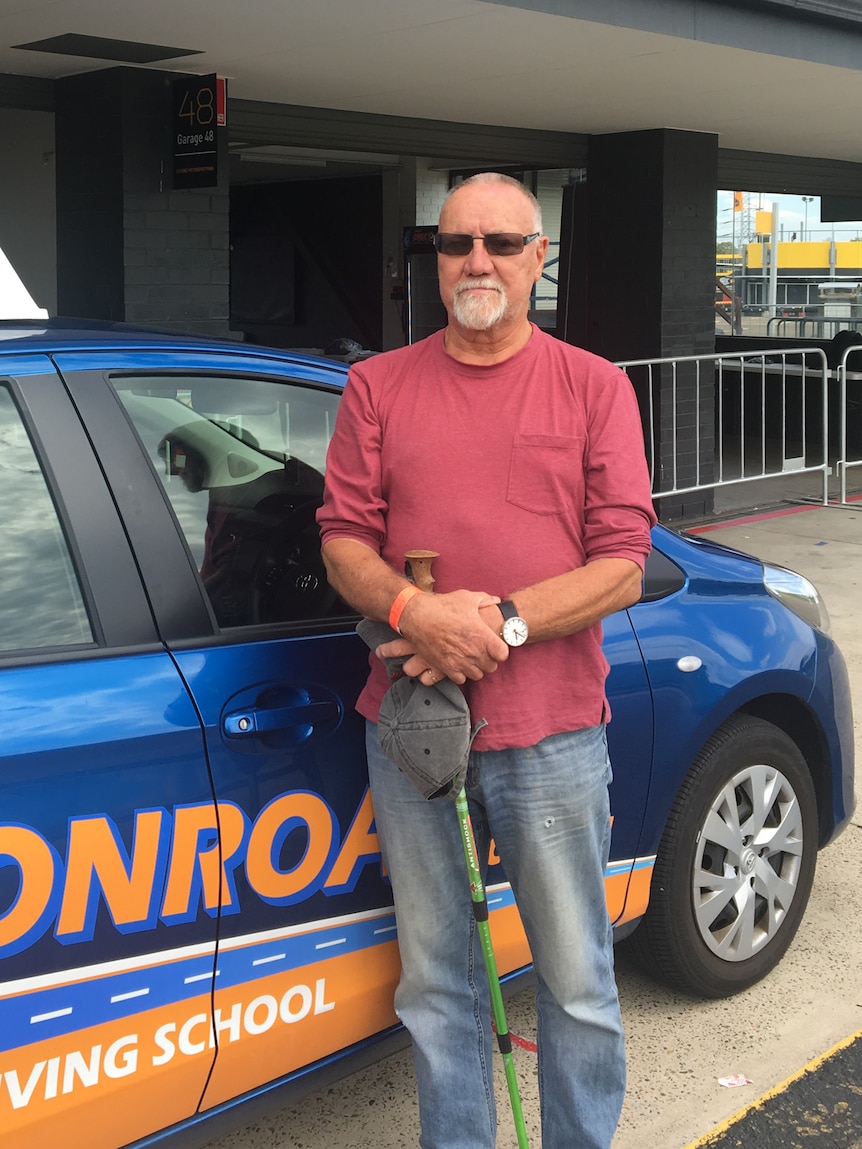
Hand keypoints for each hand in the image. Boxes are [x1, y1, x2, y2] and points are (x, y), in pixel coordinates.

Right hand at [381, 589, 507, 684]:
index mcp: (482, 636)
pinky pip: (461, 679)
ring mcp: (460, 662)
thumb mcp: (467, 598)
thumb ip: (485, 599)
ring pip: (477, 675)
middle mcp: (473, 652)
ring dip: (476, 667)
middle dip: (489, 659)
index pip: (503, 654)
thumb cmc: (442, 606)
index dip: (500, 650)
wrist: (417, 616)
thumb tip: (496, 600)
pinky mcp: (446, 668)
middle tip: (483, 652)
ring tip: (471, 658)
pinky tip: (459, 663)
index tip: (496, 646)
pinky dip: (461, 673)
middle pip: (491, 667)